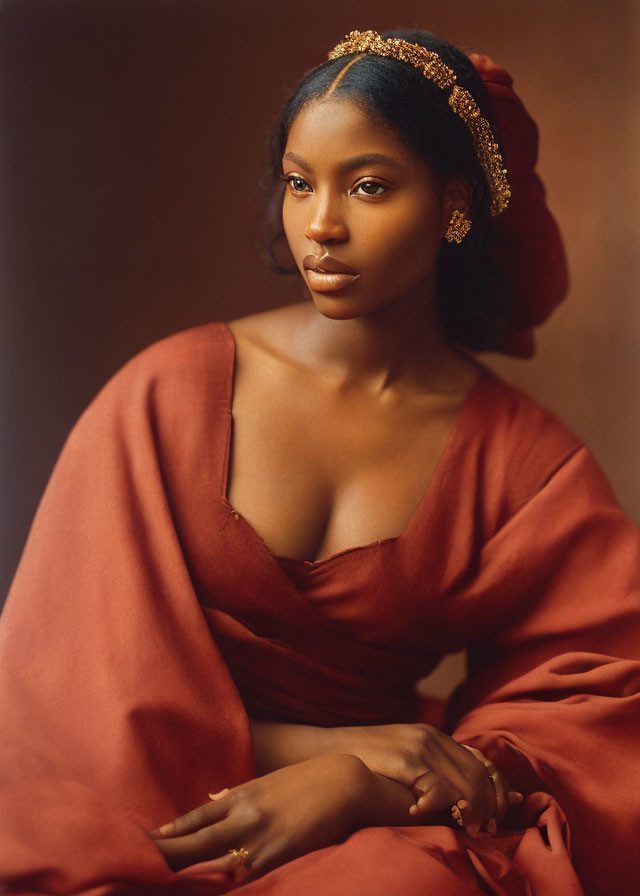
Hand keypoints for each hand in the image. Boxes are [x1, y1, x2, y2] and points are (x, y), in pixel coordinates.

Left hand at [148, 753, 369, 878]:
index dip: (172, 831)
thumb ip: (238, 795)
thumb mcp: (267, 783)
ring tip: (163, 881)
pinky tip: (211, 886)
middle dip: (169, 854)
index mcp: (241, 795)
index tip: (148, 839)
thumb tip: (212, 797)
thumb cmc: (306, 781)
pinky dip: (227, 881)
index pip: (197, 816)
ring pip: (214, 862)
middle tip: (140, 864)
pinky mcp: (277, 857)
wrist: (343, 784)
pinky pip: (243, 875)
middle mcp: (244, 816)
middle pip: (197, 842)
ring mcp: (259, 839)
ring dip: (191, 873)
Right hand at [330, 723, 520, 834]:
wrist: (331, 751)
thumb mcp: (404, 760)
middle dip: (490, 805)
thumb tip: (463, 804)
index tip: (498, 815)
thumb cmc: (367, 764)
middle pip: (479, 774)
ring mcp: (420, 747)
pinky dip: (448, 808)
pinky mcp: (408, 761)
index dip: (495, 789)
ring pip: (468, 784)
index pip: (481, 761)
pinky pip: (442, 789)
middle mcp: (431, 737)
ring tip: (470, 829)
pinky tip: (444, 820)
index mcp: (434, 736)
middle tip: (487, 829)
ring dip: (475, 811)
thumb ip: (431, 772)